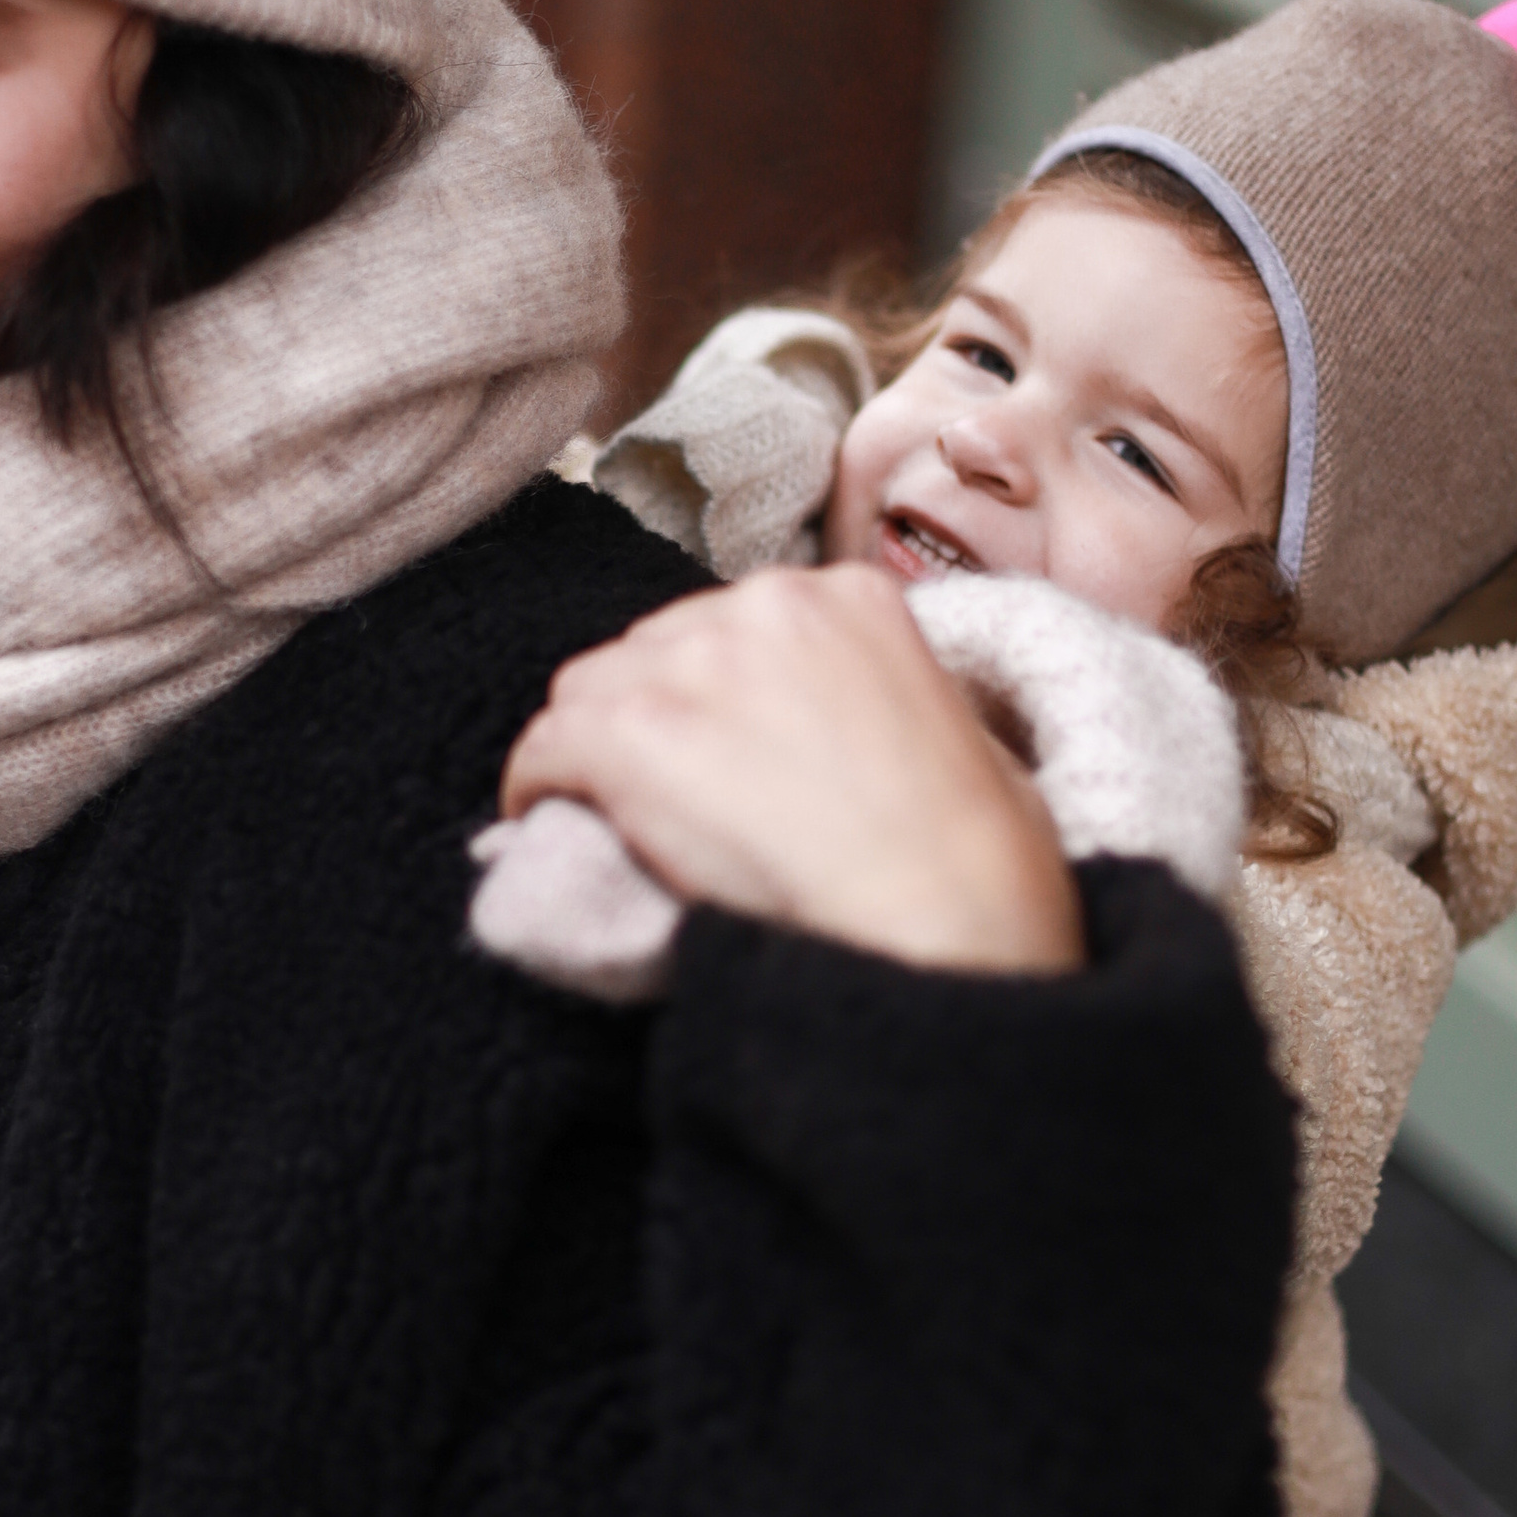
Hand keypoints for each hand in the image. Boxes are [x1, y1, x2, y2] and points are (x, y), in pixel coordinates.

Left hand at [501, 566, 1082, 974]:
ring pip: (591, 689)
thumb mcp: (960, 731)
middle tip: (665, 791)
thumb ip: (881, 693)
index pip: (733, 621)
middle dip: (653, 713)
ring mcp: (694, 665)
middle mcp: (767, 605)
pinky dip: (538, 786)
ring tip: (607, 812)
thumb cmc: (978, 861)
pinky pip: (545, 748)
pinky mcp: (633, 734)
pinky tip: (545, 823)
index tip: (714, 740)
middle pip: (656, 645)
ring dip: (593, 747)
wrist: (944, 922)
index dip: (713, 687)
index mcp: (851, 594)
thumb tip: (836, 729)